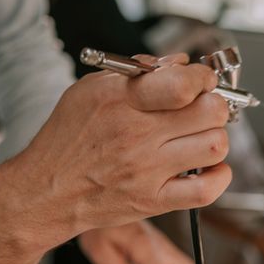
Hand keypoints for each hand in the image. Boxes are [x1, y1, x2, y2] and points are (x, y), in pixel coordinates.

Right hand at [0, 53, 231, 252]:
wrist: (45, 191)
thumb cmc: (68, 139)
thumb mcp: (90, 90)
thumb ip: (137, 73)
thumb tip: (179, 63)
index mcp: (121, 101)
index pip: (183, 84)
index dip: (204, 79)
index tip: (203, 82)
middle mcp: (137, 135)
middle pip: (209, 112)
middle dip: (215, 106)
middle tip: (204, 110)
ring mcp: (147, 171)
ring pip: (214, 146)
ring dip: (215, 139)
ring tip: (200, 138)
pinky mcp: (154, 201)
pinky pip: (206, 191)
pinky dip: (218, 177)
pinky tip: (208, 168)